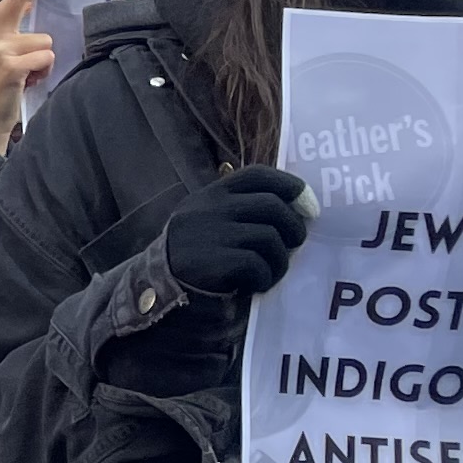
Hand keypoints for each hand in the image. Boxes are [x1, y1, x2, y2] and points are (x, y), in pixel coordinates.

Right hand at [0, 0, 63, 156]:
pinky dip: (43, 73)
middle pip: (32, 19)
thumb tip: (32, 10)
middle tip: (52, 9)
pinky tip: (27, 84)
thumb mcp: (0, 56)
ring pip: (45, 43)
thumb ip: (13, 34)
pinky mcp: (9, 68)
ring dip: (44, 62)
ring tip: (27, 77)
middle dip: (41, 32)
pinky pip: (44, 58)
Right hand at [159, 168, 312, 300]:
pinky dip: (263, 277)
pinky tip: (255, 284)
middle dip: (293, 228)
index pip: (258, 175)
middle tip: (294, 245)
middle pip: (272, 206)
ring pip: (269, 238)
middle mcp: (210, 208)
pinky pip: (256, 264)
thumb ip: (242, 210)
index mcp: (212, 194)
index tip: (308, 206)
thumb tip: (297, 211)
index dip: (290, 186)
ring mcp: (210, 233)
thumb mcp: (209, 221)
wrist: (154, 287)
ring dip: (280, 260)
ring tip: (271, 272)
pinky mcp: (211, 261)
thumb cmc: (193, 255)